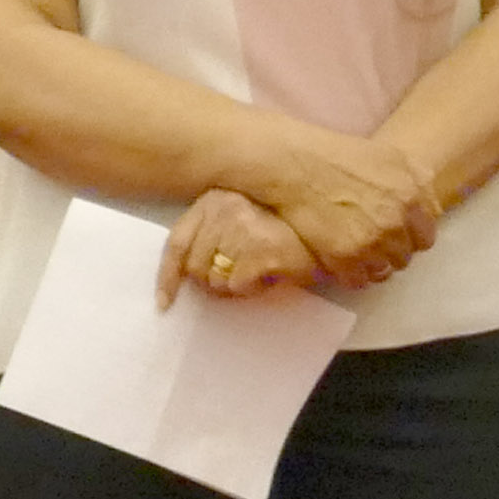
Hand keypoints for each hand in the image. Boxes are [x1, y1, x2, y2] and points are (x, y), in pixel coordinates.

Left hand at [157, 189, 318, 307]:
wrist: (333, 227)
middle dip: (213, 280)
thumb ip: (216, 233)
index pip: (176, 241)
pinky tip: (271, 275)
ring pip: (214, 281)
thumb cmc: (291, 224)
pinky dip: (253, 289)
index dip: (168, 276)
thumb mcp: (245, 216)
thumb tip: (190, 274)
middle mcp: (224, 209)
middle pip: (194, 267)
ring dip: (235, 285)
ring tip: (261, 270)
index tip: (165, 301)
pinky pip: (238, 287)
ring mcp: (240, 229)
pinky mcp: (258, 251)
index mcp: (216, 197)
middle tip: (241, 276)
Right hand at [255, 127, 443, 288]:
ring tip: (357, 255)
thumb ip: (418, 180)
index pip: (426, 237)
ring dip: (372, 265)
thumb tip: (433, 204)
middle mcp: (397, 221)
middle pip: (404, 256)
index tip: (397, 235)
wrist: (298, 167)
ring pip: (384, 271)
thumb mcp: (392, 156)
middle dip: (391, 251)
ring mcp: (372, 241)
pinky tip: (342, 263)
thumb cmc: (342, 157)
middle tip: (372, 243)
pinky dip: (351, 275)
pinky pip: (359, 281)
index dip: (410, 237)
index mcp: (412, 196)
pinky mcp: (345, 257)